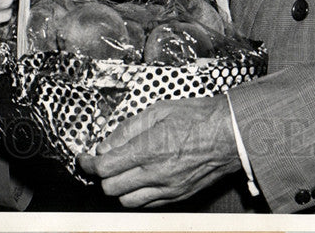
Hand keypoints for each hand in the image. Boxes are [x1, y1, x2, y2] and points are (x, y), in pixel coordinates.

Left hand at [78, 96, 239, 207]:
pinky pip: (147, 204)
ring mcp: (168, 188)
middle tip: (102, 162)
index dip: (89, 163)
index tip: (84, 158)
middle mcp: (156, 173)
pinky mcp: (178, 196)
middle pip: (111, 188)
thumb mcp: (158, 111)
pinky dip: (137, 195)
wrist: (230, 134)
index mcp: (148, 149)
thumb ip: (128, 128)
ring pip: (127, 201)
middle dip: (102, 175)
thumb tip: (106, 144)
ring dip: (118, 187)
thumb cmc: (198, 117)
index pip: (105, 167)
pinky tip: (139, 180)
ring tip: (121, 171)